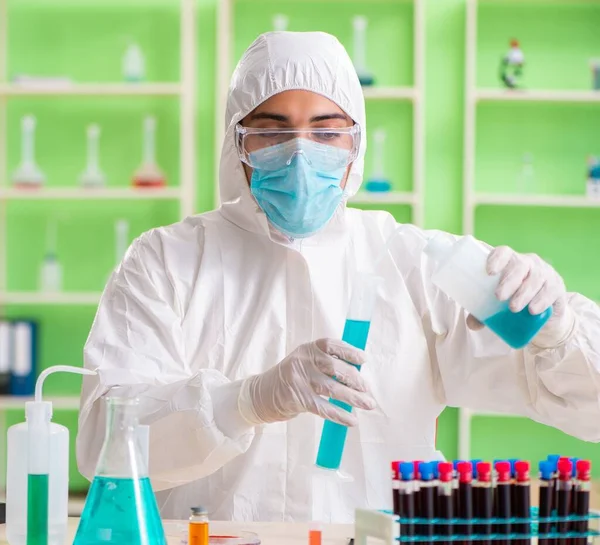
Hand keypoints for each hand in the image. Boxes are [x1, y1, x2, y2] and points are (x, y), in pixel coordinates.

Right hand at [238, 338, 375, 426]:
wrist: (262, 394)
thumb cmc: (292, 378)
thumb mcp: (305, 362)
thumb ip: (326, 363)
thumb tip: (357, 373)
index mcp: (307, 349)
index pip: (330, 345)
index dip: (349, 351)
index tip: (363, 360)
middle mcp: (302, 361)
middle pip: (334, 367)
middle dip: (355, 379)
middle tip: (367, 389)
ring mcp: (298, 380)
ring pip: (331, 388)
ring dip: (353, 397)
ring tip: (368, 404)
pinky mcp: (297, 399)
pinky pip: (323, 408)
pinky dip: (340, 415)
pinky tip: (352, 420)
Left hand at [467, 246, 572, 344]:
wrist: (545, 314)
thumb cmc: (514, 301)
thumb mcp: (498, 306)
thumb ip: (483, 314)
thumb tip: (471, 324)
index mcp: (510, 263)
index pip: (504, 252)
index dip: (497, 258)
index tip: (489, 272)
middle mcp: (528, 263)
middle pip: (520, 265)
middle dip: (509, 280)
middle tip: (499, 297)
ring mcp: (544, 273)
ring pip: (535, 277)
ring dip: (524, 293)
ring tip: (513, 308)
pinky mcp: (557, 286)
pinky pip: (550, 290)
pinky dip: (541, 300)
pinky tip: (533, 310)